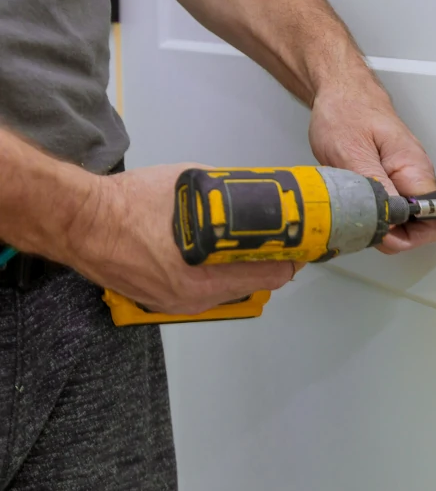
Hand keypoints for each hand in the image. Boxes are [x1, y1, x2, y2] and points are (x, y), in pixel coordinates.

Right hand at [66, 164, 297, 315]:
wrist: (79, 221)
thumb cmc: (127, 204)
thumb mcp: (189, 188)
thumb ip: (227, 196)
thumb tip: (253, 193)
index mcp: (203, 275)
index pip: (270, 274)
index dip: (290, 257)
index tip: (301, 243)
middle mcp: (194, 298)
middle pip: (255, 284)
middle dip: (269, 262)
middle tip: (279, 240)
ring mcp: (177, 303)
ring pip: (231, 288)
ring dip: (245, 268)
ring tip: (251, 243)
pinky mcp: (162, 301)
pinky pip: (205, 291)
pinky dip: (219, 274)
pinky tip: (220, 254)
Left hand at [308, 64, 435, 253]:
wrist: (339, 90)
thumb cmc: (346, 111)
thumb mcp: (352, 153)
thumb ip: (375, 191)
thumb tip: (392, 221)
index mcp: (414, 168)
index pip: (434, 219)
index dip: (407, 235)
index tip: (382, 229)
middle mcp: (416, 174)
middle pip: (419, 226)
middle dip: (390, 231)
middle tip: (361, 218)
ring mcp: (405, 177)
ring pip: (403, 219)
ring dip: (379, 220)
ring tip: (356, 204)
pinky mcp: (392, 178)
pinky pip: (390, 206)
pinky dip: (371, 209)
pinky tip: (356, 198)